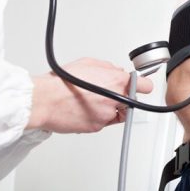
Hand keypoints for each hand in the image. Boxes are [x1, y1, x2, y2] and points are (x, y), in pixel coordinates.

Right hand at [28, 58, 152, 132]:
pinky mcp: (96, 127)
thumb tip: (118, 72)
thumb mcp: (90, 63)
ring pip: (117, 114)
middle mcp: (115, 100)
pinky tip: (84, 109)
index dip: (142, 86)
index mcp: (117, 82)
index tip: (140, 87)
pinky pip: (103, 122)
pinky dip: (96, 117)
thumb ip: (110, 68)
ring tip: (92, 101)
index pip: (145, 86)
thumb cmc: (62, 82)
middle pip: (132, 102)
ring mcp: (106, 115)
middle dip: (124, 98)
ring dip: (110, 108)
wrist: (44, 100)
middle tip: (110, 94)